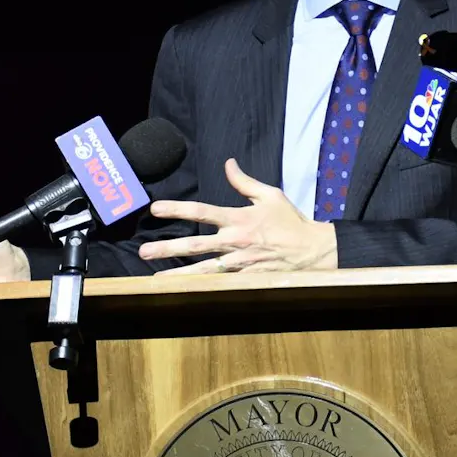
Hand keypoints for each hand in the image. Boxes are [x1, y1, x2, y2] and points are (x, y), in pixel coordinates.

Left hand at [138, 158, 337, 273]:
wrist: (312, 250)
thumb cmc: (291, 222)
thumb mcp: (270, 195)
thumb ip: (244, 182)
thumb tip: (228, 164)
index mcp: (239, 218)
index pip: (201, 211)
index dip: (176, 209)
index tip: (155, 209)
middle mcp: (235, 241)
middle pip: (194, 244)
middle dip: (167, 248)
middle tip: (144, 251)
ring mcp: (239, 262)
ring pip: (203, 269)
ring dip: (178, 273)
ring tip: (155, 278)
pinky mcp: (246, 277)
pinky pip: (220, 283)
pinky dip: (202, 287)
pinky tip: (185, 292)